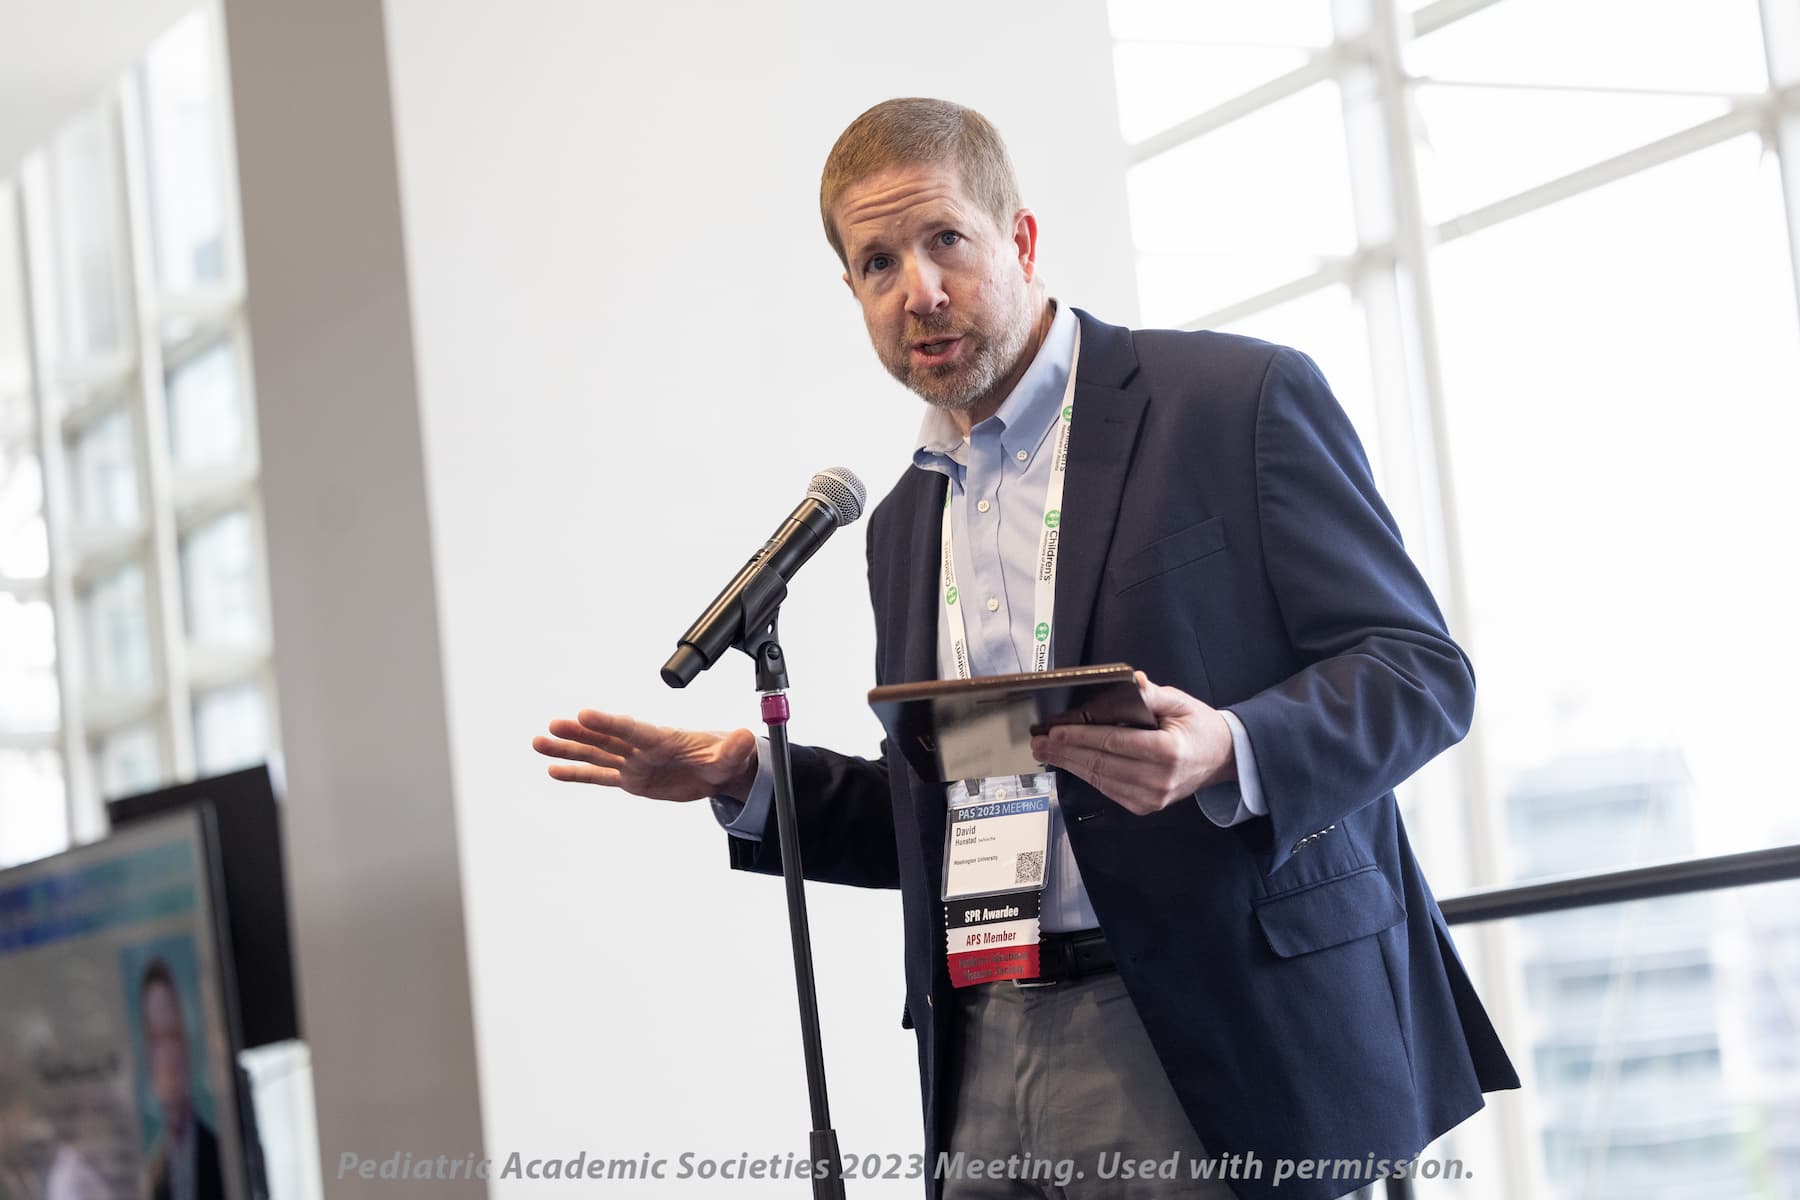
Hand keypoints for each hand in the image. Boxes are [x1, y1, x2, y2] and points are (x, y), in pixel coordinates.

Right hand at [532, 710, 758, 801]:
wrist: (718, 769)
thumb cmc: (723, 758)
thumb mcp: (732, 757)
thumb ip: (733, 749)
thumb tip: (746, 736)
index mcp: (662, 739)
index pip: (631, 730)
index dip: (608, 722)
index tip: (584, 714)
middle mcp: (642, 748)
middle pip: (606, 739)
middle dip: (580, 733)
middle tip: (553, 725)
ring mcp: (633, 762)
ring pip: (596, 755)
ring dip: (568, 750)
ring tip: (538, 743)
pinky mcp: (631, 779)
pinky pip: (600, 776)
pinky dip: (578, 774)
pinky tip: (553, 770)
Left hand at [1028, 672, 1235, 815]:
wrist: (1221, 759)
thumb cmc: (1199, 727)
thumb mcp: (1181, 702)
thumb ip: (1153, 694)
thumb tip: (1132, 681)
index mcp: (1168, 752)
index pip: (1114, 743)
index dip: (1081, 736)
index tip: (1056, 729)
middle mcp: (1158, 779)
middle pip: (1101, 763)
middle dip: (1066, 751)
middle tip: (1039, 741)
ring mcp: (1151, 797)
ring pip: (1100, 779)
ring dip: (1070, 765)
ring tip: (1046, 752)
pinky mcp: (1145, 806)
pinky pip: (1108, 790)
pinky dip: (1087, 775)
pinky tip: (1070, 763)